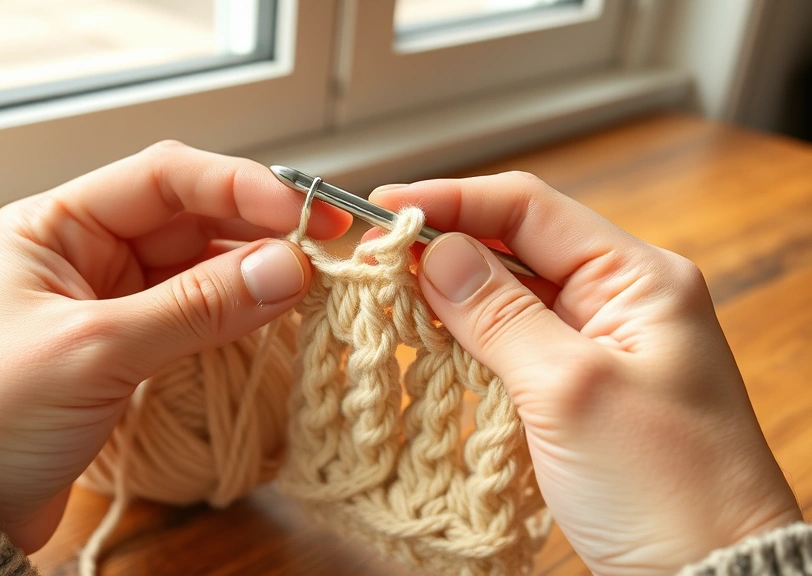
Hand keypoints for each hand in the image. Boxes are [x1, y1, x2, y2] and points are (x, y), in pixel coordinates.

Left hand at [0, 141, 350, 551]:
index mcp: (56, 225)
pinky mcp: (129, 349)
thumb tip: (286, 270)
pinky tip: (275, 313)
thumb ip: (194, 308)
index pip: (163, 177)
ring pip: (201, 267)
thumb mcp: (93, 352)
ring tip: (311, 283)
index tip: (298, 211)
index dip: (237, 185)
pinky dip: (238, 313)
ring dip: (255, 272)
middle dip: (258, 228)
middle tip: (325, 245)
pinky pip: (197, 314)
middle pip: (191, 219)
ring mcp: (111, 301)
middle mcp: (87, 252)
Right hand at [370, 172, 800, 574]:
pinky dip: (464, 339)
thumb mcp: (571, 389)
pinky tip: (425, 340)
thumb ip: (499, 314)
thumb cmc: (665, 485)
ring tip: (386, 296)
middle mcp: (619, 299)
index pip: (529, 208)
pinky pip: (509, 343)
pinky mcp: (575, 386)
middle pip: (514, 246)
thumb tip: (437, 252)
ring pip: (506, 295)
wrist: (707, 575)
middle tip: (371, 258)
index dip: (451, 200)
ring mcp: (597, 343)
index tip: (384, 208)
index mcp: (638, 279)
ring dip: (447, 295)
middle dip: (442, 247)